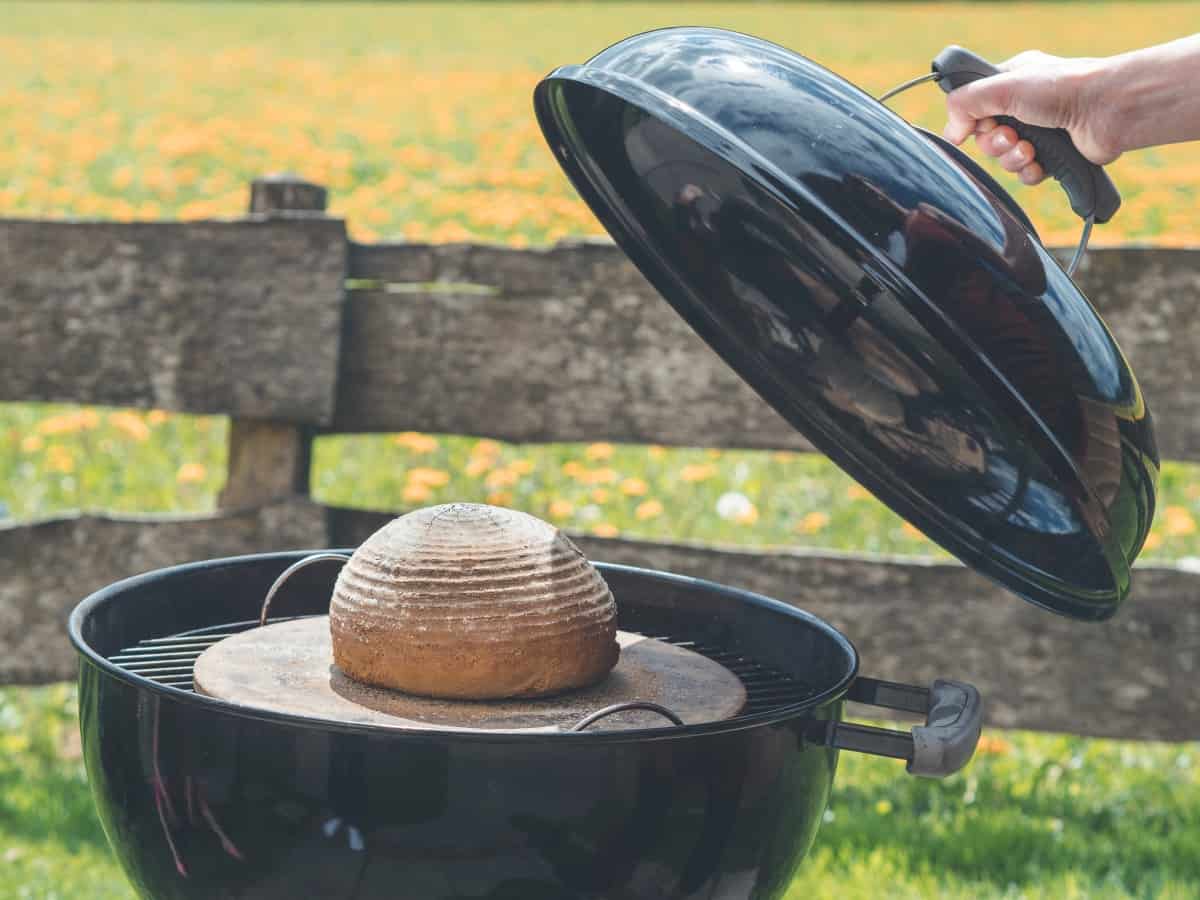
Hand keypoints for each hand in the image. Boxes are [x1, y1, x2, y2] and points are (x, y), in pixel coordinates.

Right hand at [942, 51, 1119, 185]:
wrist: (1107, 109)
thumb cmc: (1063, 87)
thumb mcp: (1003, 85)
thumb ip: (966, 103)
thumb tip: (951, 132)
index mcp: (1011, 81)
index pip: (974, 106)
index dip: (971, 121)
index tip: (973, 126)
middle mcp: (1024, 106)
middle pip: (986, 137)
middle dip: (994, 143)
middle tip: (1011, 136)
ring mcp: (1040, 131)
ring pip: (1005, 158)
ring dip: (1012, 159)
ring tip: (1030, 149)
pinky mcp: (1054, 155)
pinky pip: (1026, 174)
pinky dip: (1030, 171)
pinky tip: (1041, 162)